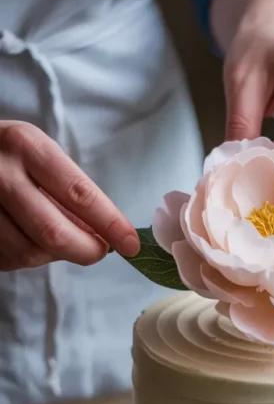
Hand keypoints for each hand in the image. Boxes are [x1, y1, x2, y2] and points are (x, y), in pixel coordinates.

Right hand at [0, 122, 139, 271]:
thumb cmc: (8, 156)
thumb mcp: (38, 154)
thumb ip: (71, 191)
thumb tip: (105, 235)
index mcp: (25, 145)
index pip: (78, 193)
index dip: (110, 224)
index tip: (131, 243)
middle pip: (53, 232)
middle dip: (85, 250)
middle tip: (100, 250)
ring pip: (27, 252)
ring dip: (52, 255)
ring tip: (56, 238)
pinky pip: (7, 259)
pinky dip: (26, 257)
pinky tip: (28, 238)